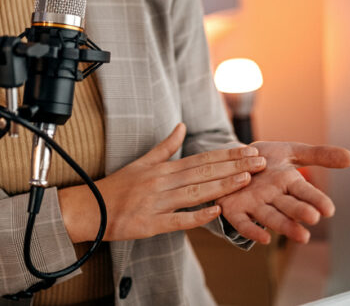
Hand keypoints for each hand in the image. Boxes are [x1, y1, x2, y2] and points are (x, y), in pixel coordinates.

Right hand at [58, 123, 266, 242]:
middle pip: (204, 172)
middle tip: (259, 162)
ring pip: (195, 192)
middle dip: (234, 167)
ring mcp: (158, 203)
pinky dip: (196, 216)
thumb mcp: (142, 162)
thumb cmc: (117, 186)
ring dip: (222, 186)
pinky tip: (215, 212)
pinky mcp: (151, 223)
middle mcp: (163, 182)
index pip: (202, 158)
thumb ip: (165, 146)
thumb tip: (181, 126)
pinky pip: (177, 220)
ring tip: (246, 180)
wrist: (91, 208)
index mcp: (164, 168)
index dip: (228, 155)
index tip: (249, 151)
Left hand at [216, 141, 349, 244]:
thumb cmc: (264, 159)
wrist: (231, 160)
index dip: (316, 199)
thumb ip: (319, 155)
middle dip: (300, 212)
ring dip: (285, 226)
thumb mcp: (291, 151)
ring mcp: (254, 204)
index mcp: (288, 182)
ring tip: (302, 236)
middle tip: (313, 218)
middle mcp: (273, 197)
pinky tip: (264, 239)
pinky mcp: (235, 210)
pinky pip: (243, 223)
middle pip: (289, 206)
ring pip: (270, 217)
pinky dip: (252, 231)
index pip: (305, 192)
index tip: (329, 209)